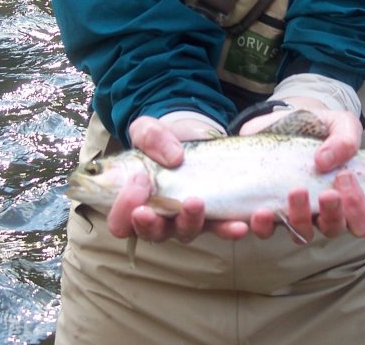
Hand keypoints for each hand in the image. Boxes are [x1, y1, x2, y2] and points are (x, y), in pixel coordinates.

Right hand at [106, 115, 249, 243]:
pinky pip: (223, 228)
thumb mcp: (148, 130)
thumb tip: (174, 157)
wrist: (193, 135)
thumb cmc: (162, 140)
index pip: (121, 221)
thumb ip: (150, 136)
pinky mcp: (216, 216)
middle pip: (154, 234)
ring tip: (197, 202)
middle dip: (155, 223)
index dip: (124, 209)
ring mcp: (189, 221)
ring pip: (188, 233)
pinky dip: (232, 227)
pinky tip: (243, 222)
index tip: (138, 182)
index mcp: (136, 203)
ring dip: (193, 221)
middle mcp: (160, 218)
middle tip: (158, 204)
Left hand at [239, 98, 364, 240]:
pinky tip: (261, 212)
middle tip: (327, 192)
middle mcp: (321, 210)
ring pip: (301, 234)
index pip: (361, 221)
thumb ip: (346, 139)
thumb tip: (325, 161)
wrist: (282, 118)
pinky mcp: (267, 207)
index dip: (358, 210)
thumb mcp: (340, 124)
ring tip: (295, 191)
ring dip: (299, 218)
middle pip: (332, 229)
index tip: (346, 178)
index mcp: (345, 195)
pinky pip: (265, 229)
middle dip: (332, 214)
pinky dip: (263, 226)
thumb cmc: (319, 127)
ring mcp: (294, 212)